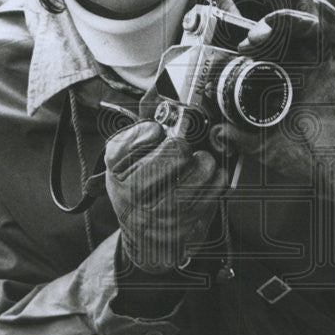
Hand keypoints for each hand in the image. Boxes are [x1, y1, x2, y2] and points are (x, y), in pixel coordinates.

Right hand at [105, 120, 227, 273]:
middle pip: (177, 150)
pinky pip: (217, 187)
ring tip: (195, 165)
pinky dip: (216, 179)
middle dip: (184, 146)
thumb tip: (156, 92)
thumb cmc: (137, 191)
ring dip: (204, 161)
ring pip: (202, 168)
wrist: (146, 243)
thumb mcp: (125, 161)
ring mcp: (162, 213)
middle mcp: (135, 193)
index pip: (144, 134)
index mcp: (117, 169)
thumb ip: (139, 128)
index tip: (157, 133)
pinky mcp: (188, 225)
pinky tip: (204, 181)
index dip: (156, 130)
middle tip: (180, 150)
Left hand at [219, 0, 334, 213]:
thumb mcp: (268, 147)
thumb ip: (241, 139)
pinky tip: (322, 8)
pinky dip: (333, 19)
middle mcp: (306, 69)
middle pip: (284, 34)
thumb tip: (216, 132)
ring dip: (286, 22)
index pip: (267, 51)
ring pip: (307, 28)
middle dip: (264, 30)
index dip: (251, 46)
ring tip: (266, 30)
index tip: (236, 53)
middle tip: (248, 43)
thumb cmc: (311, 158)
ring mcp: (327, 66)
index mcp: (287, 81)